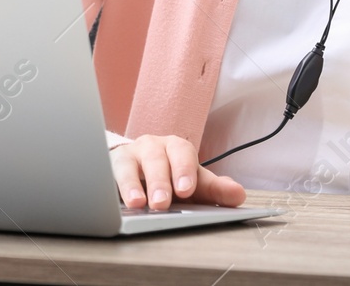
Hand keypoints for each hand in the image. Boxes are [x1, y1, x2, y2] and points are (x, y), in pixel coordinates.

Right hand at [110, 134, 245, 209]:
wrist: (138, 170)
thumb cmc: (170, 177)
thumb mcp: (193, 184)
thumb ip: (215, 189)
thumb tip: (239, 195)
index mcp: (176, 148)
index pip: (182, 153)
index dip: (184, 170)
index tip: (186, 190)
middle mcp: (152, 146)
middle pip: (156, 159)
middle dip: (160, 181)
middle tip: (162, 203)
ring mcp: (129, 155)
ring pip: (130, 165)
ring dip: (133, 185)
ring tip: (138, 204)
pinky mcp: (110, 165)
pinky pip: (110, 173)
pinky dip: (114, 187)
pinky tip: (118, 201)